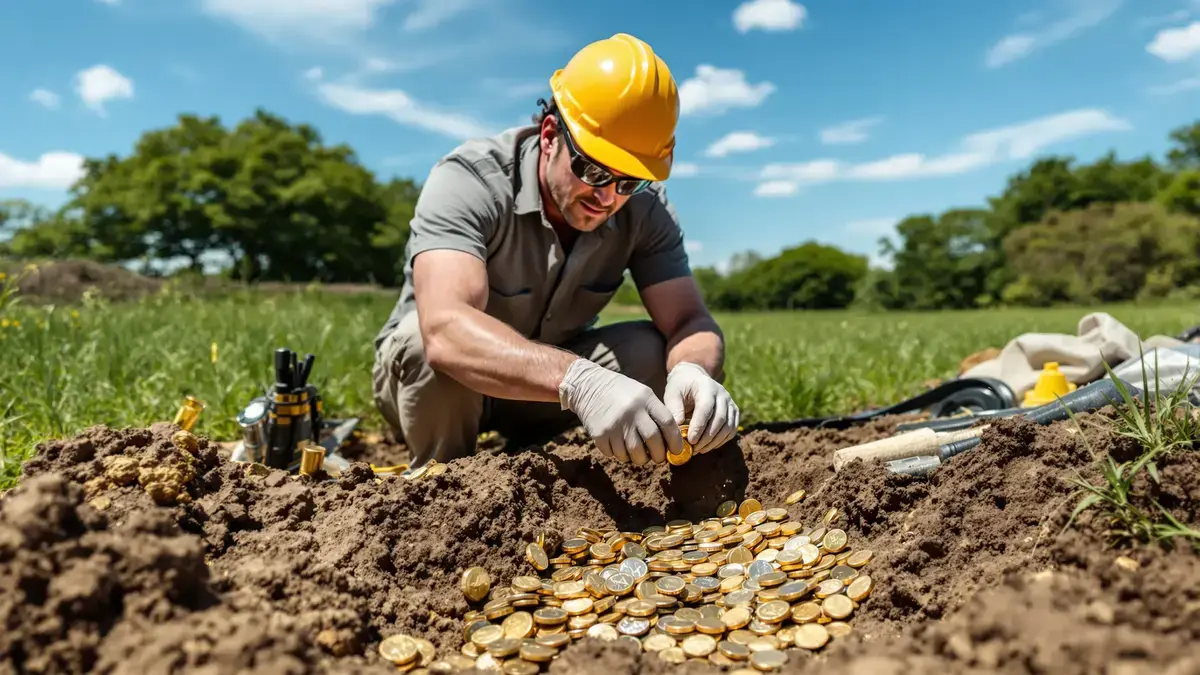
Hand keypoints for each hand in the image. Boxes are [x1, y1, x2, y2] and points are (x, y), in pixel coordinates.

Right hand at [558, 358, 682, 464]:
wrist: (588, 386)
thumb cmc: (621, 392)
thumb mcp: (642, 394)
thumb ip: (656, 413)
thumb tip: (671, 441)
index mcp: (645, 399)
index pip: (667, 423)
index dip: (675, 440)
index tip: (677, 450)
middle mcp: (631, 411)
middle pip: (653, 441)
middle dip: (659, 455)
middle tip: (659, 458)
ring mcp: (615, 424)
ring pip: (634, 453)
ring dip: (640, 459)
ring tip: (640, 455)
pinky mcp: (600, 434)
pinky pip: (616, 454)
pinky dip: (621, 455)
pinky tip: (620, 447)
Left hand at [663, 362, 738, 454]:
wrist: (693, 378)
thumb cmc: (680, 387)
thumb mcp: (672, 394)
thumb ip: (674, 409)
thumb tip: (678, 429)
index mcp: (706, 386)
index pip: (706, 408)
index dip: (699, 426)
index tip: (690, 440)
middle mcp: (722, 393)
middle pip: (719, 419)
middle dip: (707, 437)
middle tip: (694, 449)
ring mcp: (730, 402)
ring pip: (728, 426)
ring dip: (715, 441)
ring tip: (700, 450)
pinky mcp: (734, 411)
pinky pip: (732, 429)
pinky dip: (722, 440)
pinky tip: (709, 446)